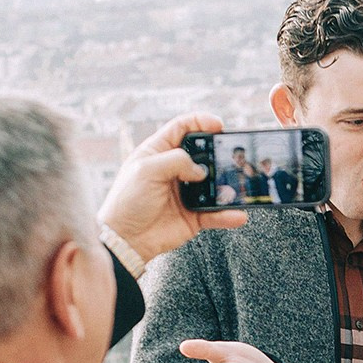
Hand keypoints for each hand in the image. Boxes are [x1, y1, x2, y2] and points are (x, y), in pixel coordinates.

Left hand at [98, 113, 249, 263]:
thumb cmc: (127, 201)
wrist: (125, 239)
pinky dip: (227, 214)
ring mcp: (185, 193)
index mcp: (158, 152)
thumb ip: (176, 161)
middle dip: (218, 152)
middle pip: (203, 154)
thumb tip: (201, 170)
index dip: (200, 122)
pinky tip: (237, 213)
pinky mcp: (193, 216)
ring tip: (234, 185)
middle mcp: (174, 170)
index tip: (218, 125)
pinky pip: (216, 213)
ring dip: (225, 184)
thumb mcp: (147, 170)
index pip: (182, 128)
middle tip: (229, 154)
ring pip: (213, 183)